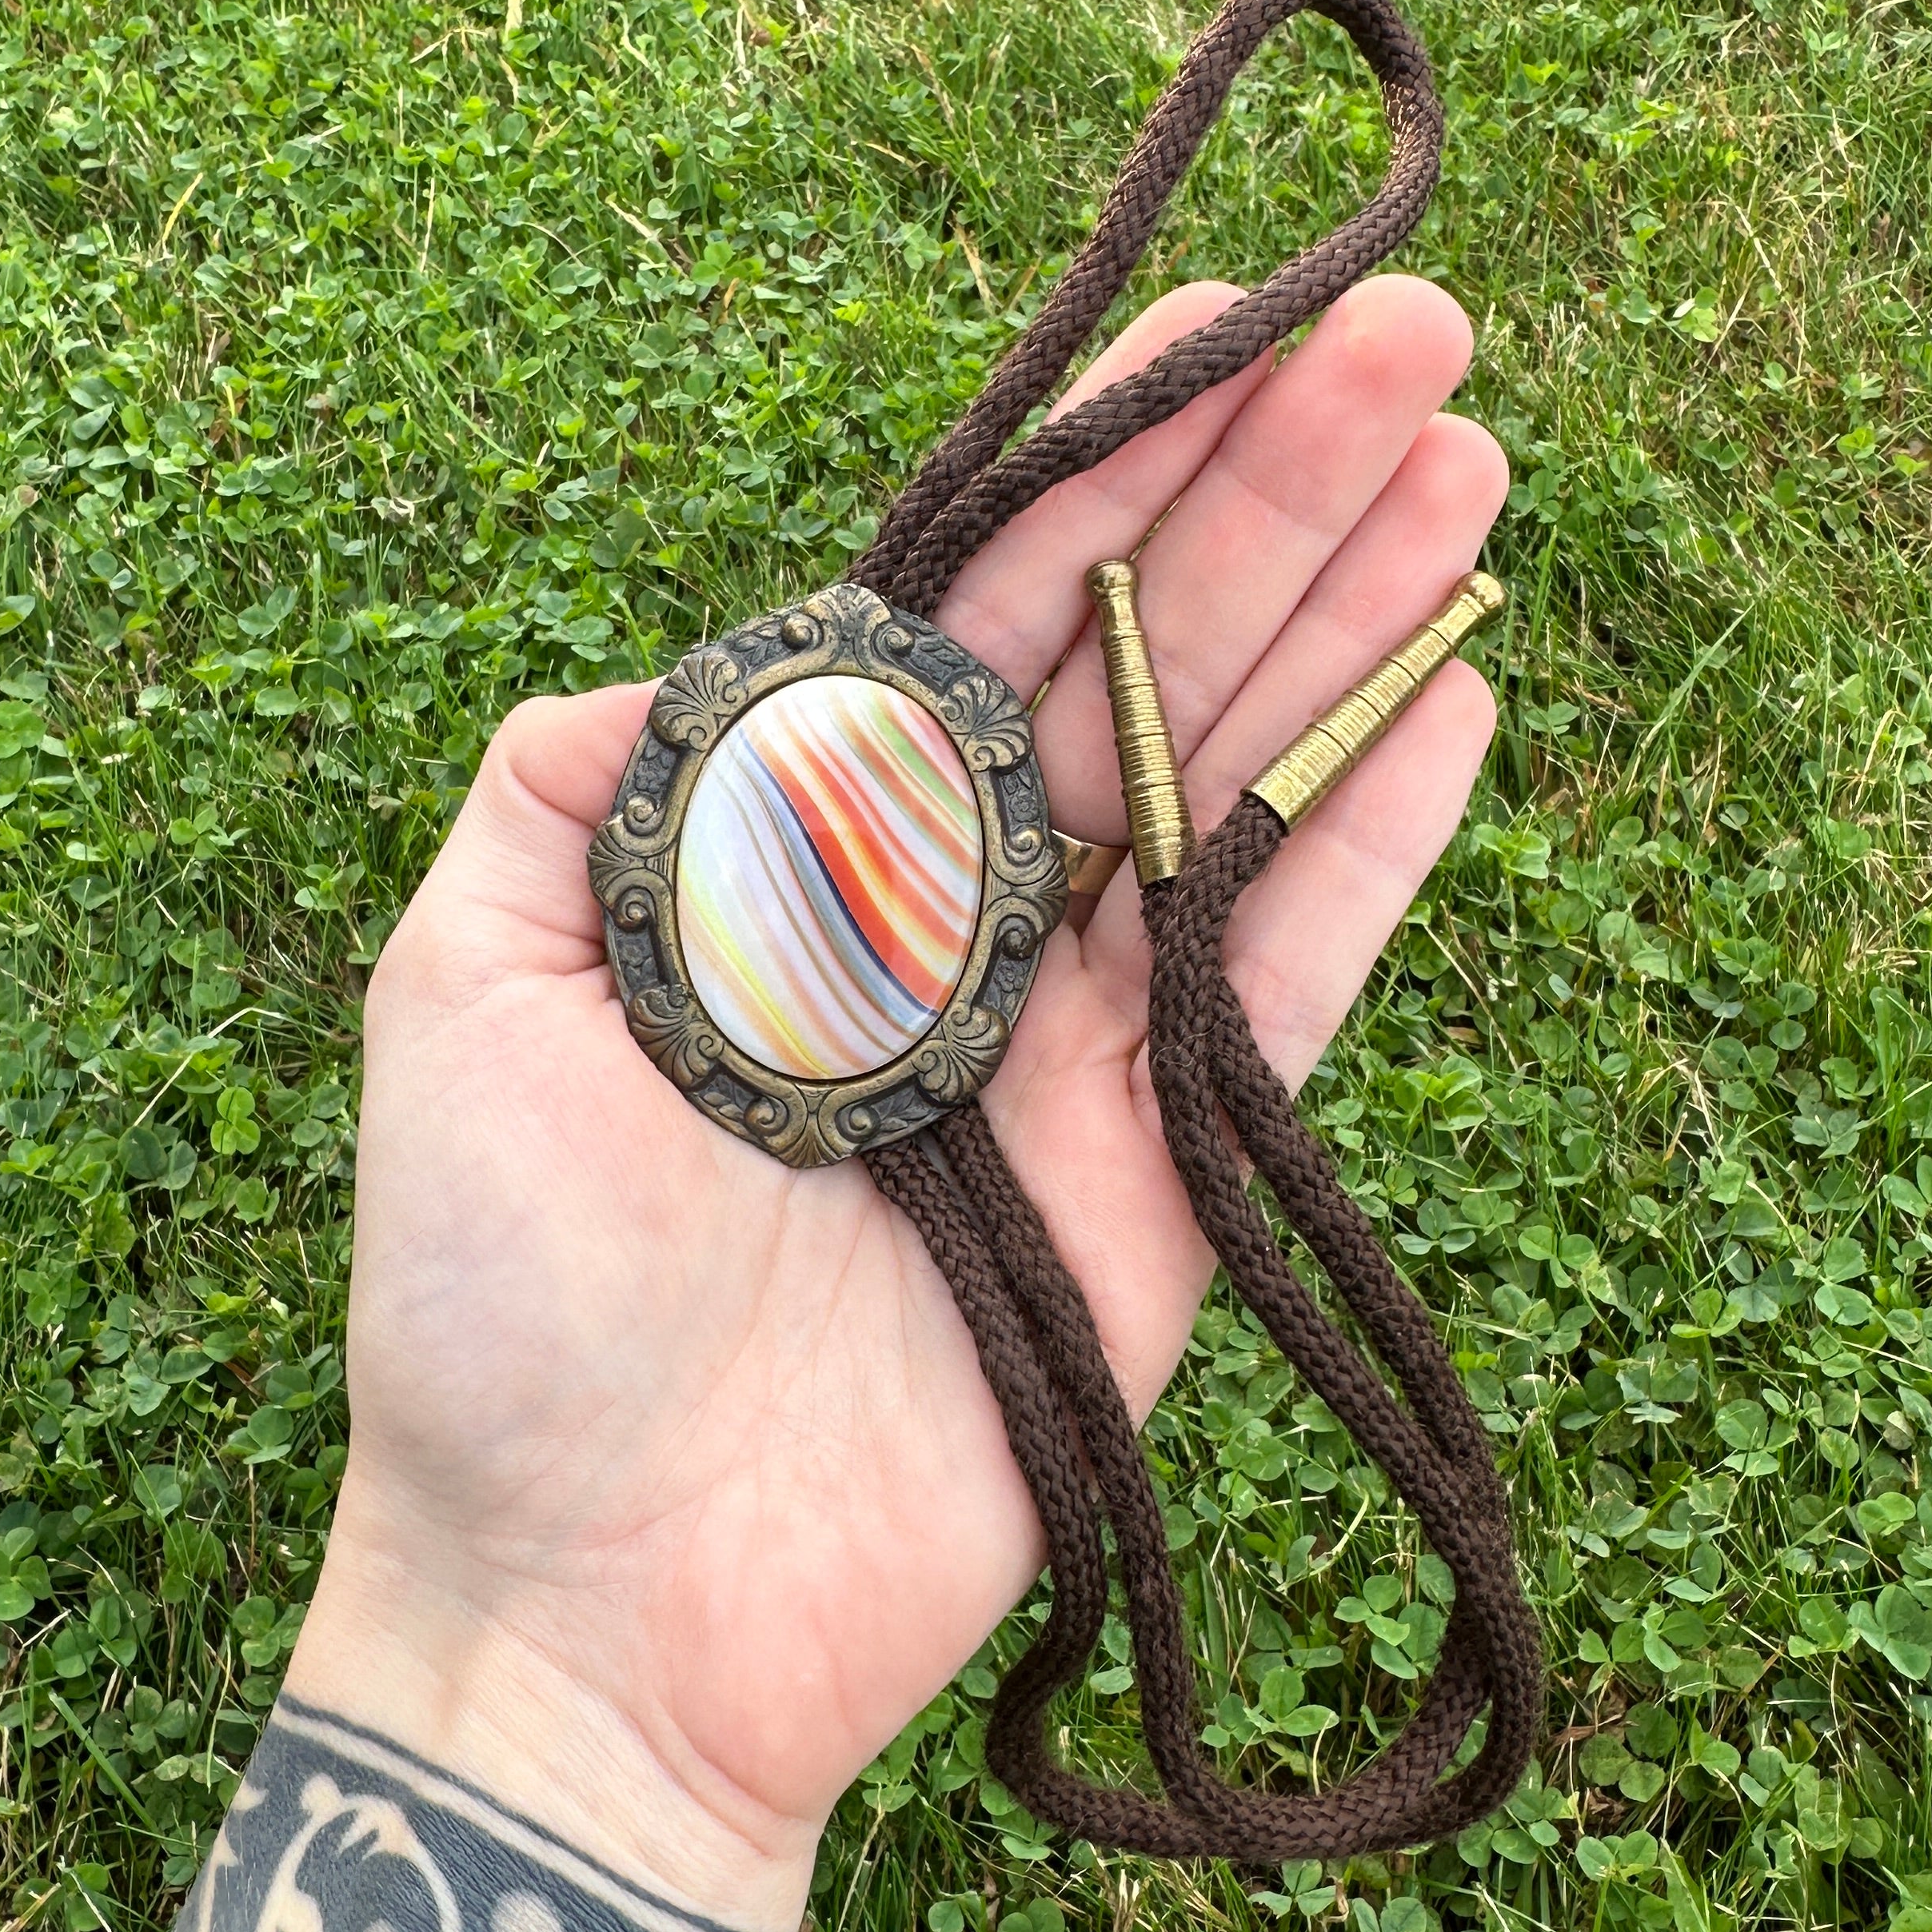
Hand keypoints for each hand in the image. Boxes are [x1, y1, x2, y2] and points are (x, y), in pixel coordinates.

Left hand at [290, 274, 1507, 1929]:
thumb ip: (555, 797)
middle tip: (1415, 333)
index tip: (1209, 327)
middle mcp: (953, 920)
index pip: (972, 614)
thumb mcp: (459, 998)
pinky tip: (1457, 691)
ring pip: (1239, 779)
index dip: (1096, 469)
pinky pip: (1295, 975)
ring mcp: (1074, 1044)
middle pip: (1138, 662)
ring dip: (1359, 615)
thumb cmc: (493, 1310)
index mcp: (796, 856)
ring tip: (1472, 454)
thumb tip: (696, 655)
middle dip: (1271, 492)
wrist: (598, 1603)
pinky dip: (1376, 838)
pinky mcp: (1171, 1173)